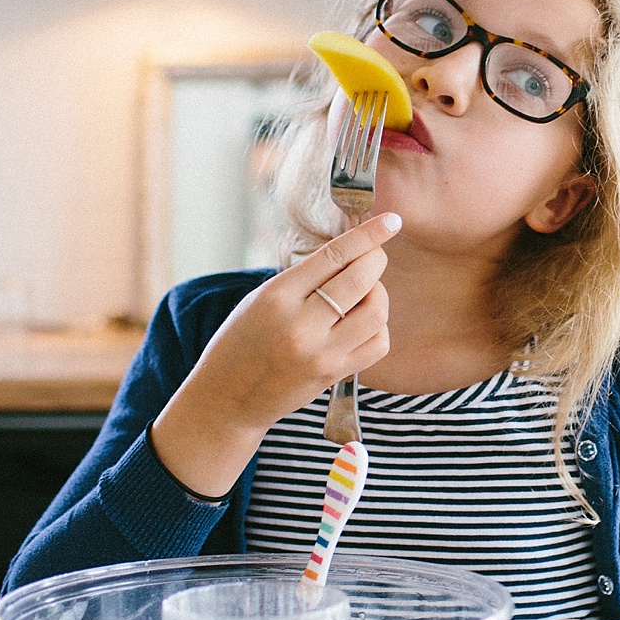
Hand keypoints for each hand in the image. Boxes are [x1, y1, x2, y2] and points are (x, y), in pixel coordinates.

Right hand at [151, 213, 400, 496]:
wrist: (228, 398)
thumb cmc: (240, 342)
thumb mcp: (260, 298)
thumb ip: (303, 278)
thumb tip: (350, 253)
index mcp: (278, 296)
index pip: (334, 256)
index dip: (368, 235)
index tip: (391, 221)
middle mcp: (301, 325)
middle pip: (360, 281)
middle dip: (376, 261)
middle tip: (374, 257)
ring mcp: (321, 353)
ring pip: (376, 313)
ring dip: (378, 295)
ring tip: (363, 293)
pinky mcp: (334, 375)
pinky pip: (377, 344)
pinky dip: (378, 327)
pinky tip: (362, 322)